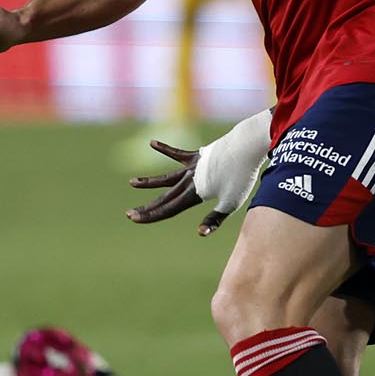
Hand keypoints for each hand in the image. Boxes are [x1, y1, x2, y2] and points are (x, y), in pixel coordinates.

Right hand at [126, 111, 270, 234]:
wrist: (246, 146)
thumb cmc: (241, 177)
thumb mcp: (231, 203)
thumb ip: (215, 219)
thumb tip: (199, 233)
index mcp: (195, 193)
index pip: (169, 208)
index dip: (151, 215)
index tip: (134, 219)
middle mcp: (190, 180)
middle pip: (165, 196)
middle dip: (147, 207)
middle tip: (128, 213)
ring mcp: (192, 166)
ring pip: (167, 177)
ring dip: (149, 182)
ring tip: (132, 182)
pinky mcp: (198, 155)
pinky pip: (178, 153)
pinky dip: (165, 149)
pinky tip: (152, 143)